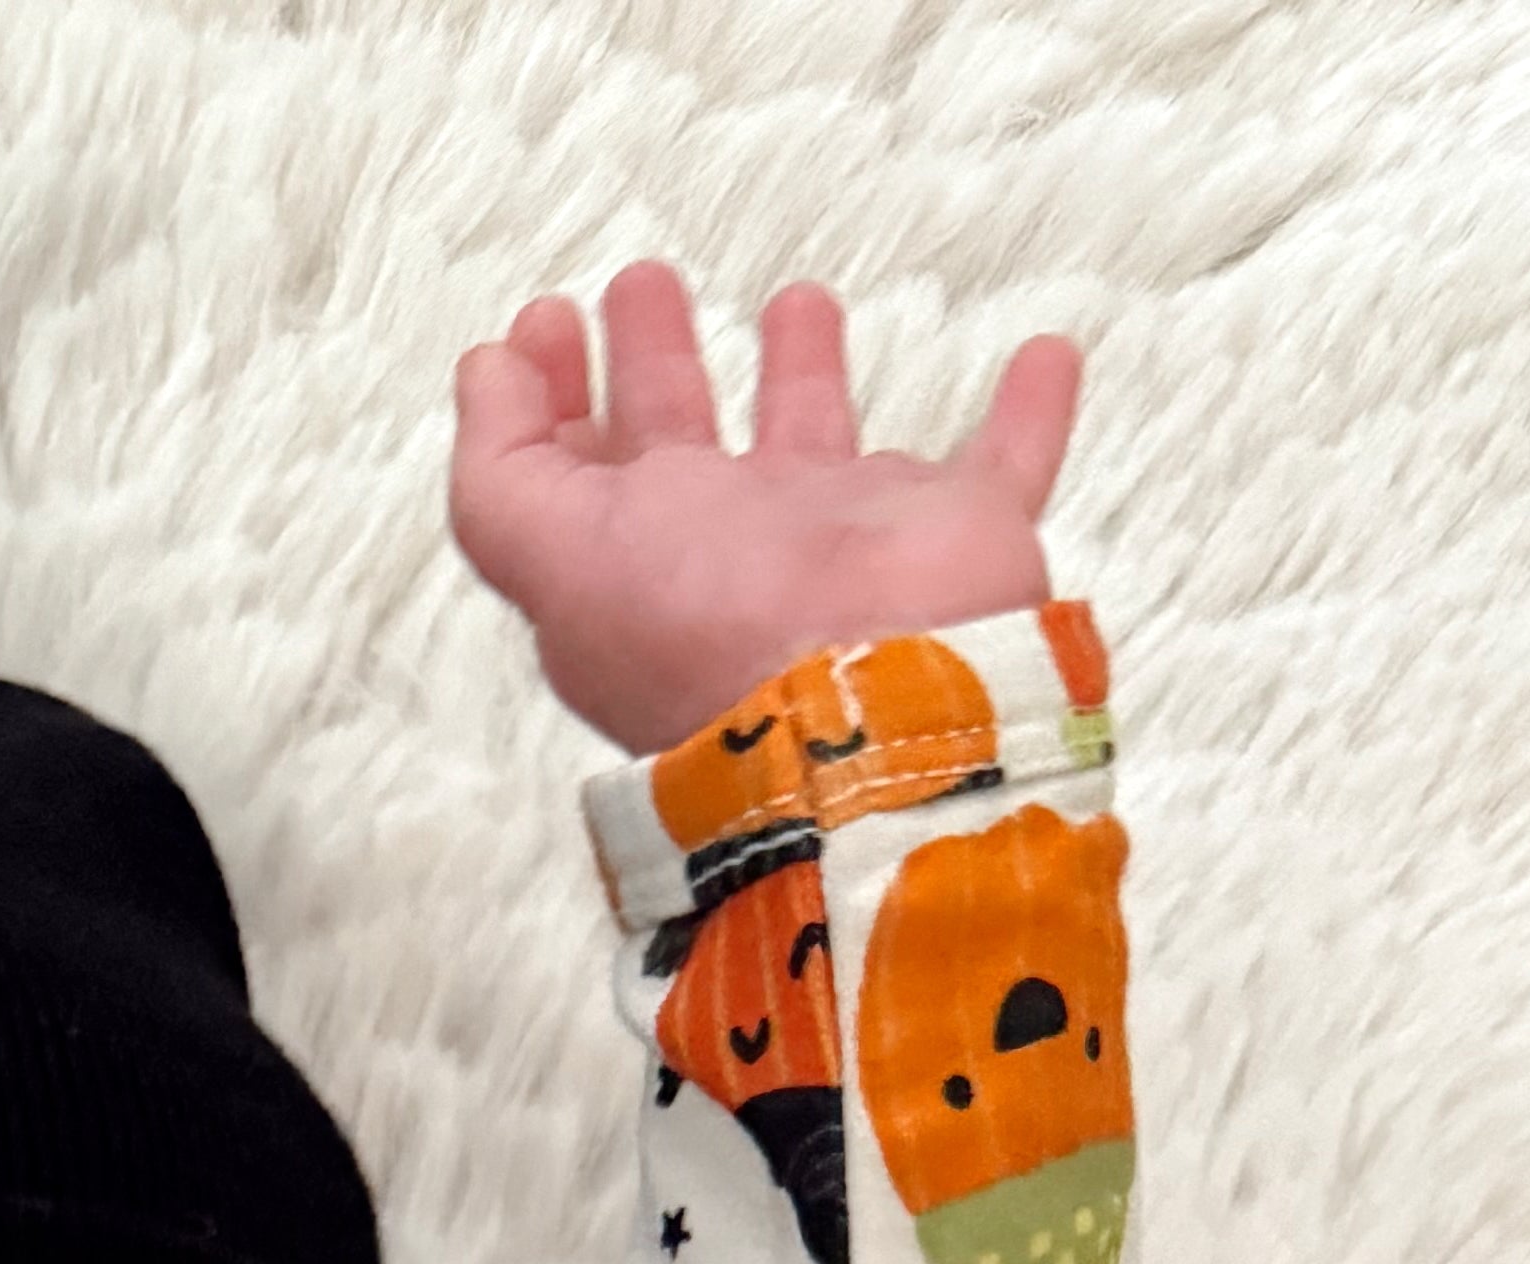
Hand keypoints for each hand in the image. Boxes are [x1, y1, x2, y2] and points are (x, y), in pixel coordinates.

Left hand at [450, 266, 1079, 756]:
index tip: (546, 320)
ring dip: (808, 373)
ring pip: (824, 444)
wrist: (871, 710)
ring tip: (796, 302)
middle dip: (657, 364)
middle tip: (643, 287)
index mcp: (646, 569)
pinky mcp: (962, 539)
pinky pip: (1008, 460)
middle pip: (688, 447)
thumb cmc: (711, 637)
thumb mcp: (560, 556)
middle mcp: (741, 560)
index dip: (552, 400)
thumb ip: (502, 476)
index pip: (584, 476)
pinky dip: (1031, 411)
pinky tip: (1044, 355)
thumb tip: (484, 373)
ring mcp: (853, 551)